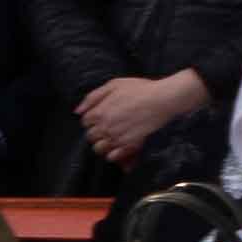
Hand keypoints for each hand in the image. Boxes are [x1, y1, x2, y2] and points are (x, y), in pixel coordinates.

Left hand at [79, 71, 210, 162]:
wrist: (164, 99)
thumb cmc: (140, 89)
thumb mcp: (113, 85)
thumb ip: (92, 98)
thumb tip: (77, 111)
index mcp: (98, 112)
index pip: (85, 123)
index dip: (92, 120)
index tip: (101, 118)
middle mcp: (105, 127)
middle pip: (90, 137)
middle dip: (96, 133)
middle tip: (108, 128)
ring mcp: (116, 137)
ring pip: (99, 149)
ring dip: (103, 144)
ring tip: (113, 138)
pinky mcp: (129, 145)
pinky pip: (113, 156)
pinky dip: (113, 153)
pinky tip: (120, 145)